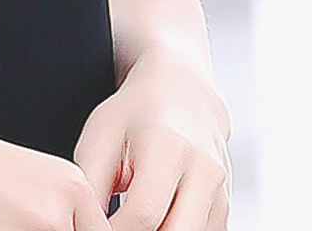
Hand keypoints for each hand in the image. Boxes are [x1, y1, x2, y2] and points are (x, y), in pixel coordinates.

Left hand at [72, 52, 232, 230]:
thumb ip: (92, 184)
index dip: (113, 230)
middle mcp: (204, 169)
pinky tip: (154, 217)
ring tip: (134, 216)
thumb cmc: (135, 114)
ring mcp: (220, 190)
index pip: (143, 214)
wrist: (181, 95)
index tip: (95, 226)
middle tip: (116, 224)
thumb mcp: (100, 137)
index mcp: (169, 146)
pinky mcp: (224, 205)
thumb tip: (88, 224)